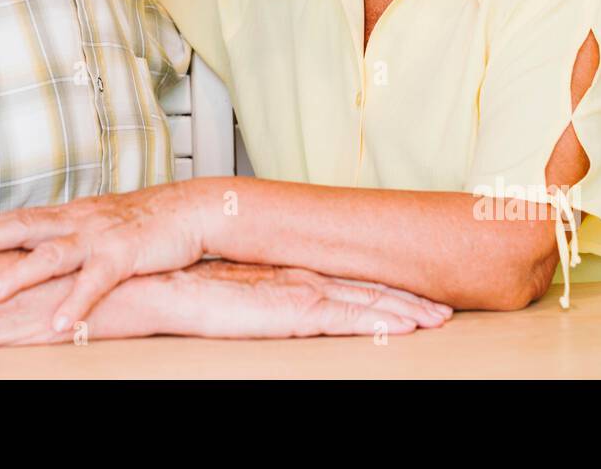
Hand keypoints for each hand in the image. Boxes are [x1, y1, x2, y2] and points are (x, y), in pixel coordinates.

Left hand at [0, 182, 208, 330]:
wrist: (191, 210)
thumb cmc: (145, 221)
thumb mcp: (99, 222)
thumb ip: (70, 234)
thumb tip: (40, 249)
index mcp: (71, 214)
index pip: (21, 216)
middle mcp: (79, 222)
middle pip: (24, 226)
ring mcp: (99, 238)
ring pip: (51, 255)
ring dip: (18, 275)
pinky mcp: (123, 256)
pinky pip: (95, 282)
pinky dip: (76, 303)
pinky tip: (60, 324)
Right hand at [142, 260, 451, 337]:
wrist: (157, 286)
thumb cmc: (184, 292)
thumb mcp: (232, 296)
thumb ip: (261, 299)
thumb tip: (275, 308)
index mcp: (287, 275)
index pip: (346, 282)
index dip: (383, 289)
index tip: (414, 296)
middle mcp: (299, 279)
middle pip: (365, 289)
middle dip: (407, 299)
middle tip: (443, 307)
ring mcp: (298, 293)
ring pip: (365, 303)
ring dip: (403, 310)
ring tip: (436, 318)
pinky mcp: (290, 310)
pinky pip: (344, 319)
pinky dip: (378, 320)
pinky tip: (404, 326)